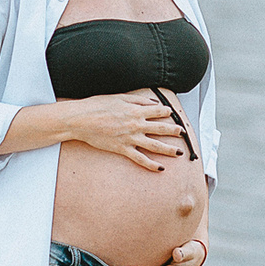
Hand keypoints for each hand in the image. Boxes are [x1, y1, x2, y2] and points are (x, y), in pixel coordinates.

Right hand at [68, 93, 188, 171]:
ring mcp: (131, 138)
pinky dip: (151, 164)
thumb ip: (138, 100)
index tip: (172, 114)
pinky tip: (160, 168)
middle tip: (182, 133)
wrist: (82, 120)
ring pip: (155, 146)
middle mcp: (136, 124)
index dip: (167, 112)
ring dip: (169, 149)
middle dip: (174, 131)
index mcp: (136, 110)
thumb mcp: (119, 97)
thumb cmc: (97, 106)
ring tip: (178, 152)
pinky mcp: (123, 149)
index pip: (158, 111)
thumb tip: (152, 102)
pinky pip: (140, 159)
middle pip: (161, 129)